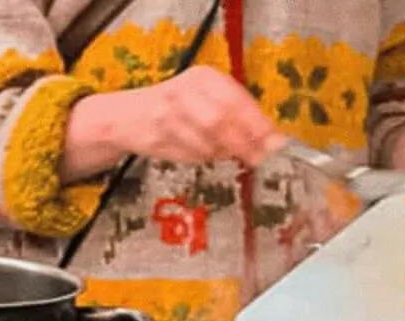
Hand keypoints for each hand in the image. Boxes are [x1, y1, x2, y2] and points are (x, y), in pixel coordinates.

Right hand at [66, 67, 285, 176]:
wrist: (129, 116)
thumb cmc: (178, 109)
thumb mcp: (209, 100)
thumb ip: (240, 117)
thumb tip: (274, 141)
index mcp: (204, 77)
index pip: (236, 100)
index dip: (257, 124)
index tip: (275, 143)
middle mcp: (184, 90)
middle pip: (221, 120)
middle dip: (243, 143)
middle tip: (258, 159)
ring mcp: (167, 113)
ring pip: (205, 140)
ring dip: (221, 153)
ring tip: (227, 155)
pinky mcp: (156, 136)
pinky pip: (189, 154)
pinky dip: (202, 158)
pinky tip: (203, 154)